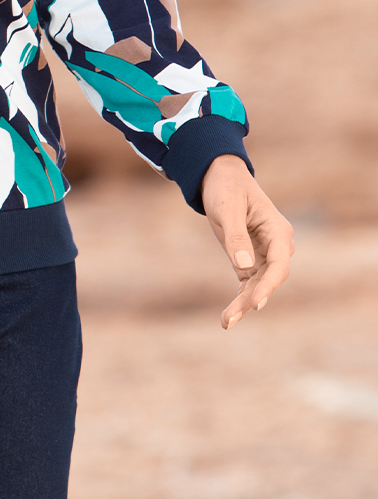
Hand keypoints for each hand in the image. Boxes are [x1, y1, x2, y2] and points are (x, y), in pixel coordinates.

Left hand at [201, 154, 293, 329]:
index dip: (268, 285)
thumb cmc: (226, 188)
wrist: (219, 176)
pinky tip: (229, 316)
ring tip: (225, 322)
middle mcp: (276, 245)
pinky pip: (249, 282)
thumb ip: (236, 236)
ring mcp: (264, 253)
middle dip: (252, 299)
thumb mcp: (227, 208)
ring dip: (244, 303)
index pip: (278, 263)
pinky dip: (240, 297)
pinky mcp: (250, 258)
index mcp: (277, 230)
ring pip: (259, 284)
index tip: (255, 303)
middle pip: (269, 278)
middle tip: (230, 318)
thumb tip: (243, 266)